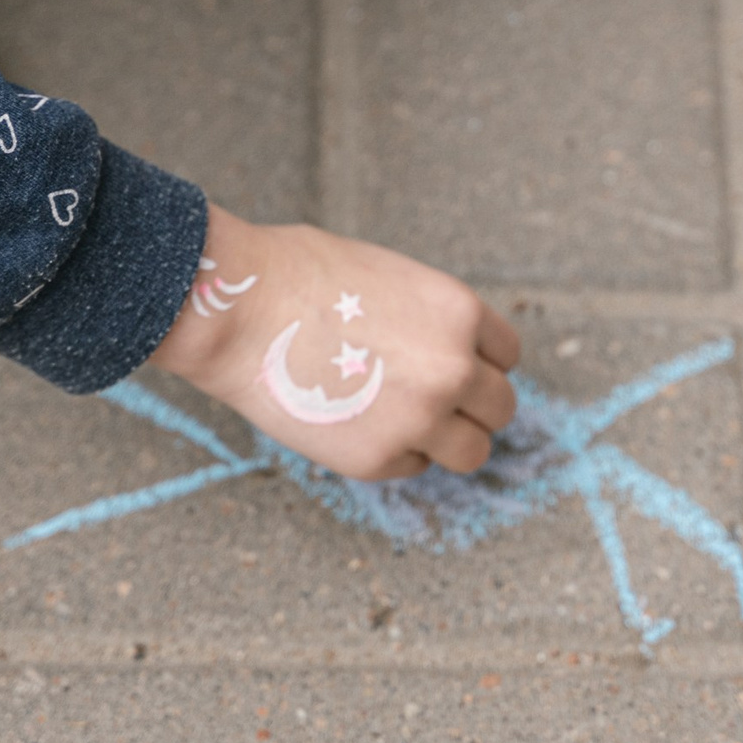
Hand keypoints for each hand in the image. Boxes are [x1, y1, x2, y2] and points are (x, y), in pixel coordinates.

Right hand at [144, 205, 519, 480]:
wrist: (236, 309)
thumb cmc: (298, 276)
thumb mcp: (388, 276)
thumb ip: (428, 318)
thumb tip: (444, 348)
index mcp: (460, 314)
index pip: (506, 356)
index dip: (479, 360)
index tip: (454, 366)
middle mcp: (453, 370)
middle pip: (500, 408)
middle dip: (471, 405)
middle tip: (430, 399)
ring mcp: (418, 419)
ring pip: (472, 451)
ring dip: (448, 439)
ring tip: (407, 422)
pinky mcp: (377, 458)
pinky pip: (412, 467)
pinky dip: (395, 453)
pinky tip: (357, 423)